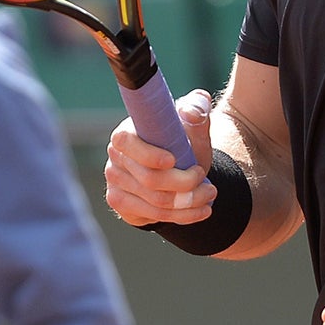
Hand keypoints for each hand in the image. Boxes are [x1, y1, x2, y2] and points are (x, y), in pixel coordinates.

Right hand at [104, 90, 217, 228]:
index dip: (149, 155)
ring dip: (189, 203)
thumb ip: (197, 109)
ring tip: (210, 195)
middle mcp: (115, 158)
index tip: (173, 160)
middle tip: (208, 183)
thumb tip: (191, 112)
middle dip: (185, 185)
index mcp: (126, 133)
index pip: (127, 144)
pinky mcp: (121, 204)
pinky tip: (199, 210)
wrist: (179, 166)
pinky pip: (154, 215)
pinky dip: (182, 216)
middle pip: (149, 180)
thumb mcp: (192, 124)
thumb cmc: (182, 140)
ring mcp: (115, 183)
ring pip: (155, 202)